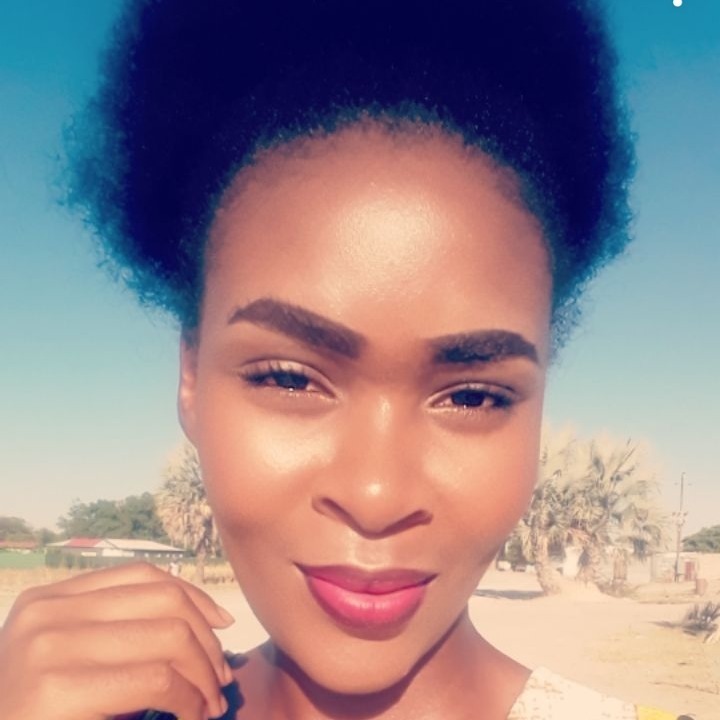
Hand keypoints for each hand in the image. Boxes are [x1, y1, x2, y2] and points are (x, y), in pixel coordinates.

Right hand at [0, 562, 234, 719]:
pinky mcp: (55, 690)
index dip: (194, 596)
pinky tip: (191, 717)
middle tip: (222, 678)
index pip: (142, 576)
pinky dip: (190, 699)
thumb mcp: (80, 664)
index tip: (223, 625)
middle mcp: (44, 613)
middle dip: (207, 639)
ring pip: (170, 637)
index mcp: (47, 600)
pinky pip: (158, 680)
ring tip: (211, 703)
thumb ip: (126, 634)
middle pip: (164, 601)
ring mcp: (46, 647)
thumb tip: (213, 620)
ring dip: (204, 674)